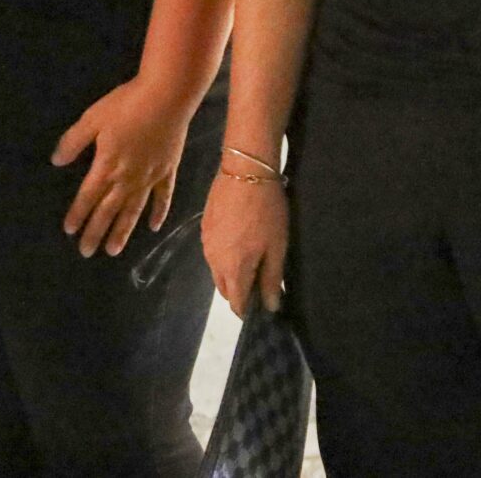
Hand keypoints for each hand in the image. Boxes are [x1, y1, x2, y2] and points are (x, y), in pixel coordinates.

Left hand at [52, 79, 190, 258]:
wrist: (167, 97)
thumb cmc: (126, 105)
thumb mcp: (92, 119)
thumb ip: (73, 142)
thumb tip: (56, 161)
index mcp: (107, 166)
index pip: (88, 197)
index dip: (78, 214)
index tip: (69, 231)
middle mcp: (127, 179)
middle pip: (108, 210)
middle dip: (96, 232)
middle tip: (86, 252)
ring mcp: (150, 177)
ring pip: (133, 211)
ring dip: (122, 231)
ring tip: (113, 250)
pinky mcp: (167, 171)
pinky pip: (163, 198)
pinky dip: (158, 213)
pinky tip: (153, 227)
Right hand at [203, 169, 288, 316]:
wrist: (245, 171)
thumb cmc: (266, 211)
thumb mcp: (277, 246)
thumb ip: (272, 279)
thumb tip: (271, 307)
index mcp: (233, 269)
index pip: (236, 303)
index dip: (249, 310)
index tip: (262, 307)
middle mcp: (214, 261)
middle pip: (224, 289)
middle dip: (239, 292)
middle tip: (260, 281)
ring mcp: (206, 244)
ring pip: (217, 271)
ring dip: (231, 273)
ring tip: (251, 258)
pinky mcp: (204, 227)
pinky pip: (213, 252)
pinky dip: (224, 255)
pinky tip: (239, 239)